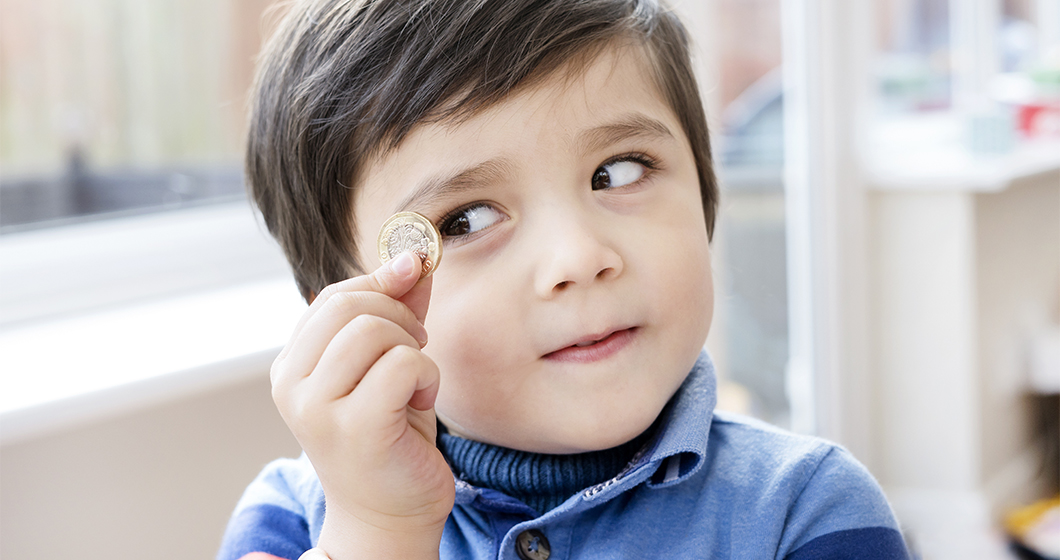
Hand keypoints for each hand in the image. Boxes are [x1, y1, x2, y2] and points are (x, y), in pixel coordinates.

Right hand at [271, 252, 453, 558]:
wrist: (389, 513)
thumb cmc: (391, 434)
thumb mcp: (391, 361)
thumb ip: (398, 308)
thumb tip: (415, 255)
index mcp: (292, 364)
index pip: (333, 294)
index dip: (382, 285)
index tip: (412, 299)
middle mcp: (292, 384)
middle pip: (352, 303)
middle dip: (400, 317)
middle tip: (416, 352)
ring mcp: (316, 408)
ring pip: (376, 330)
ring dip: (414, 350)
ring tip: (415, 384)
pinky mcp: (353, 428)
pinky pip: (402, 365)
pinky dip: (426, 377)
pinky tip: (420, 403)